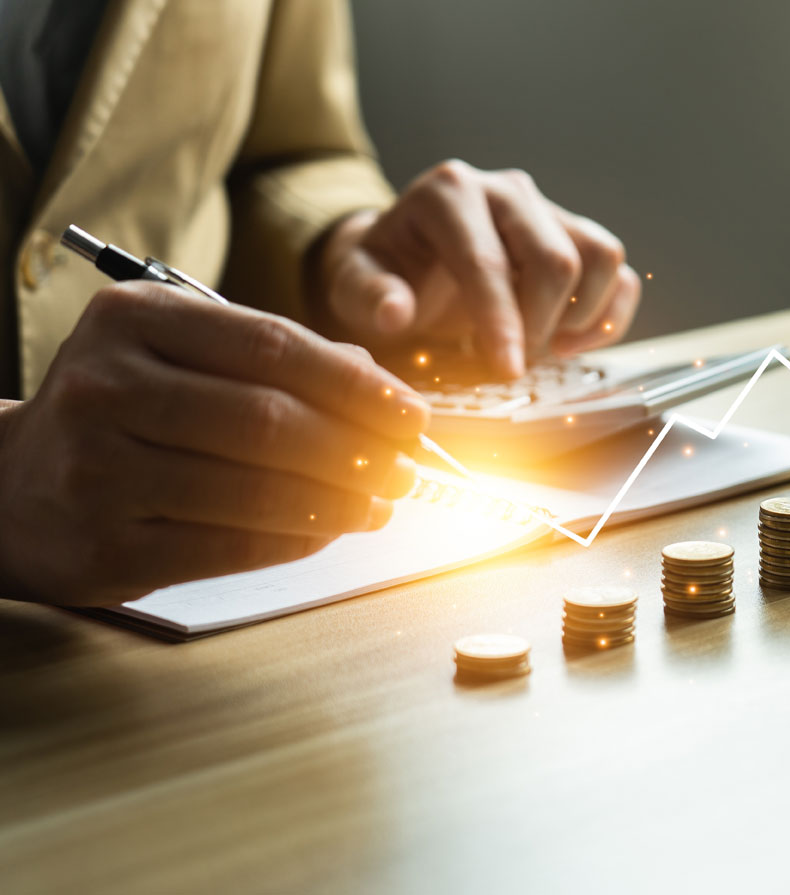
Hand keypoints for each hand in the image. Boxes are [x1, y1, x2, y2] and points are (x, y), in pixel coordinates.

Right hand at [0, 282, 431, 606]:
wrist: (11, 487)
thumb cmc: (123, 412)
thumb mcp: (181, 355)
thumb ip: (274, 359)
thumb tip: (376, 382)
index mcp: (135, 319)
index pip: (273, 346)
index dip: (357, 386)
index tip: (412, 415)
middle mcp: (108, 386)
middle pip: (269, 420)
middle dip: (357, 450)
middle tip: (408, 468)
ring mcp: (98, 469)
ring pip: (255, 489)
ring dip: (338, 502)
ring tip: (381, 503)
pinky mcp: (106, 545)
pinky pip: (229, 547)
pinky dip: (296, 541)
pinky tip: (331, 532)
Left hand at [310, 160, 641, 377]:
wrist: (411, 257)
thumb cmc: (387, 272)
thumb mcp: (355, 283)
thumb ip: (368, 295)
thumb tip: (395, 311)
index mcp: (448, 193)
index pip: (487, 260)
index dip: (501, 321)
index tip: (507, 371)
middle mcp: (506, 191)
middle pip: (555, 259)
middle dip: (539, 325)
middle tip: (510, 363)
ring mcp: (548, 209)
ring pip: (599, 257)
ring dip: (580, 317)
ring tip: (545, 349)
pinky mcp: (576, 235)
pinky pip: (619, 272)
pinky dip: (607, 316)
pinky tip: (572, 343)